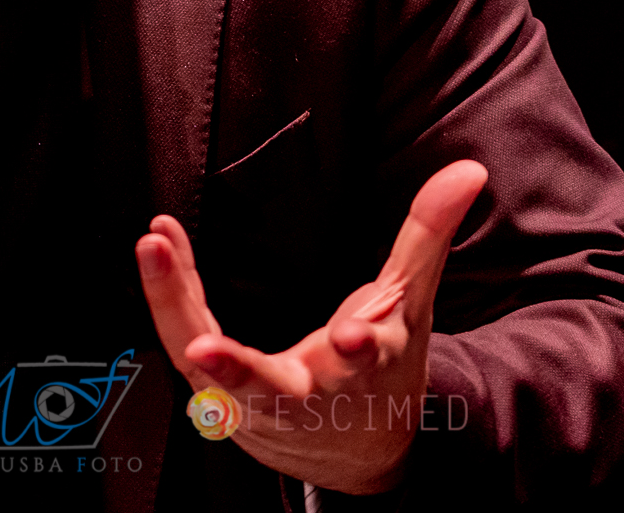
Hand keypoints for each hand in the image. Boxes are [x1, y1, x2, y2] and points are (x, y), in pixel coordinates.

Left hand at [136, 160, 487, 494]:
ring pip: (209, 368)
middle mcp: (307, 397)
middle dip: (238, 372)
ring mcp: (255, 403)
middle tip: (203, 349)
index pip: (368, 363)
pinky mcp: (220, 395)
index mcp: (363, 372)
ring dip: (175, 308)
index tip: (353, 337)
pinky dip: (169, 295)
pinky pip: (185, 340)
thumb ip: (428, 234)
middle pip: (270, 392)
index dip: (362, 349)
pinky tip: (158, 246)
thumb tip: (468, 170)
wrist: (357, 453)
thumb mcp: (410, 304)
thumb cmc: (382, 371)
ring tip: (156, 249)